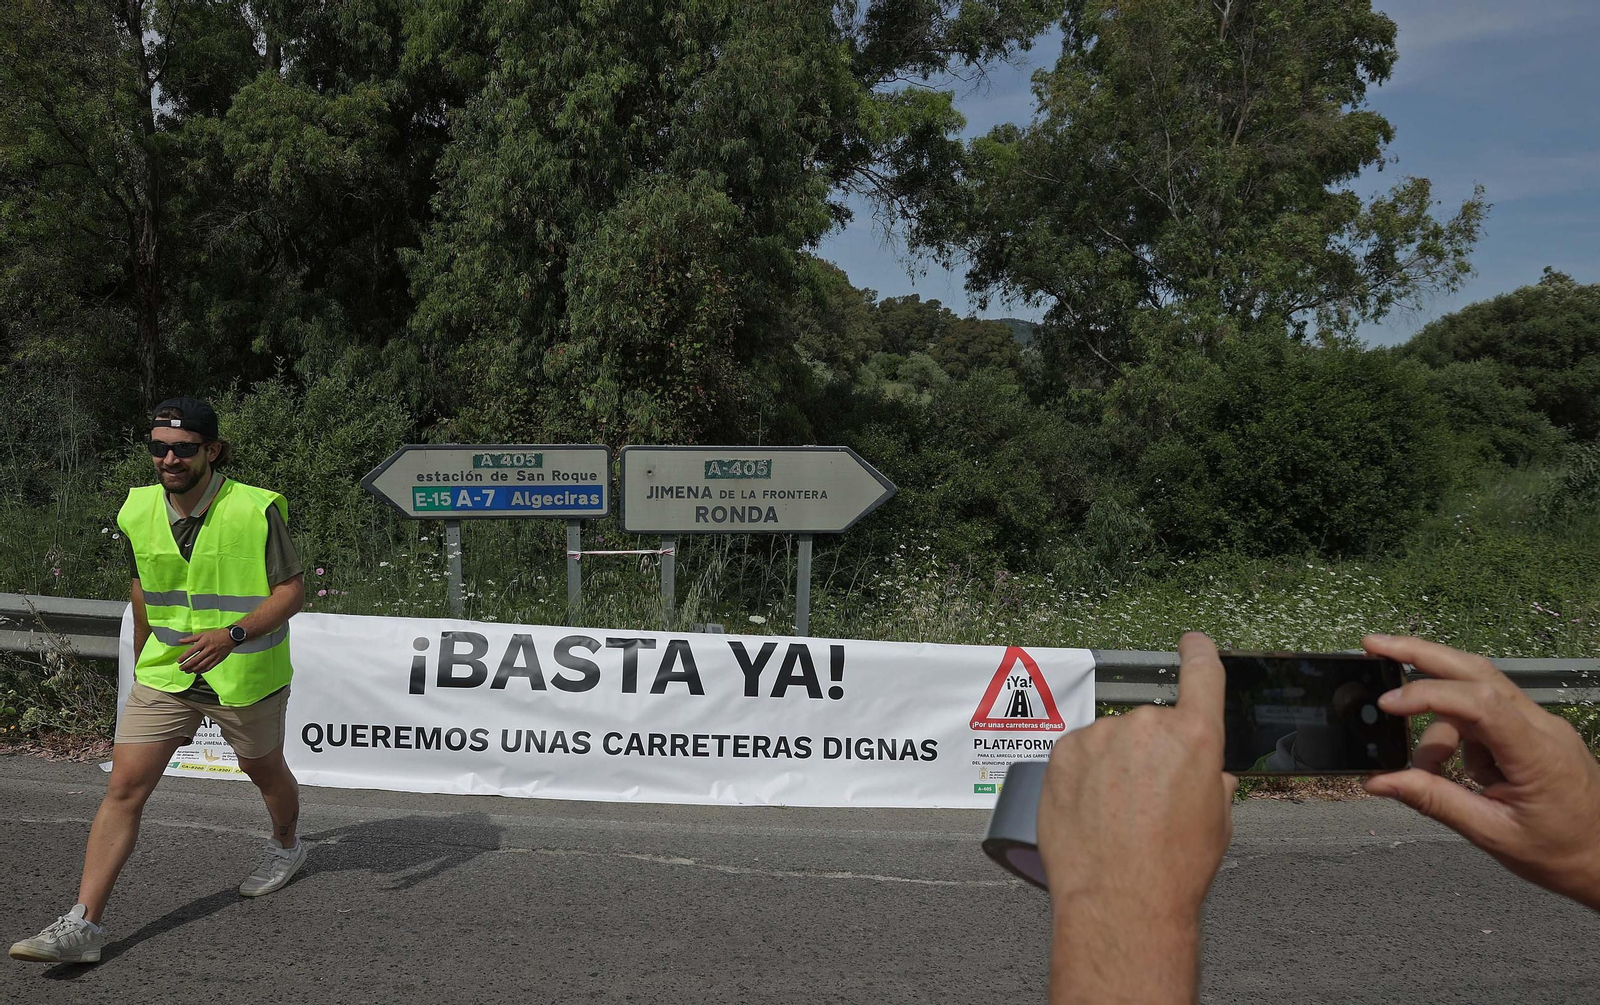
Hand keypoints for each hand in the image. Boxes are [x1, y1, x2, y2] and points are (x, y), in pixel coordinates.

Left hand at [176, 628, 236, 674]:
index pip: (191, 651)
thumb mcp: (203, 634)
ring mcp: (214, 656)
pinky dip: (201, 671)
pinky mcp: (218, 660)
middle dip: (186, 665)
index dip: (184, 657)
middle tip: (181, 668)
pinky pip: (208, 667)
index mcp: (204, 642)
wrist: (231, 637)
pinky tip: (196, 671)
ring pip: (201, 665)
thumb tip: (180, 641)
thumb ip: (191, 638)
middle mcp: (208, 650)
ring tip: (187, 671)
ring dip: (192, 669)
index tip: (179, 661)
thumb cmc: (217, 634)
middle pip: (195, 660)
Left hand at [1039, 632, 1236, 1003]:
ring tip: (1114, 815)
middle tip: (1146, 801)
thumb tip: (1209, 774)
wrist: (1120, 899)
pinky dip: (1082, 776)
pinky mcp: (1063, 751)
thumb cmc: (1173, 869)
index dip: (1198, 653)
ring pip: (1110, 741)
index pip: (1202, 672)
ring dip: (1112, 765)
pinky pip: (1078, 754)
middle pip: (1151, 726)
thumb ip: (1211, 782)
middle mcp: (1148, 725)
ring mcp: (1100, 735)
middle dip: (1149, 754)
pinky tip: (1089, 811)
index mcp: (1196, 736)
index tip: (1191, 643)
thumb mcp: (1216, 822)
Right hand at [1362, 634, 1599, 910]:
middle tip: (1373, 644)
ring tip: (1427, 766)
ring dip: (1437, 713)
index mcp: (1536, 753)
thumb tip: (1379, 781)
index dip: (1428, 694)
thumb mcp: (1492, 835)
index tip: (1386, 704)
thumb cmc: (1559, 854)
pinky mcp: (1533, 731)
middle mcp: (1541, 726)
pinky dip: (1456, 729)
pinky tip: (1454, 766)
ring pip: (1476, 690)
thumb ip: (1434, 801)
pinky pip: (1485, 714)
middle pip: (1476, 670)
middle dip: (1421, 652)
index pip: (1479, 702)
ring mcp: (1539, 724)